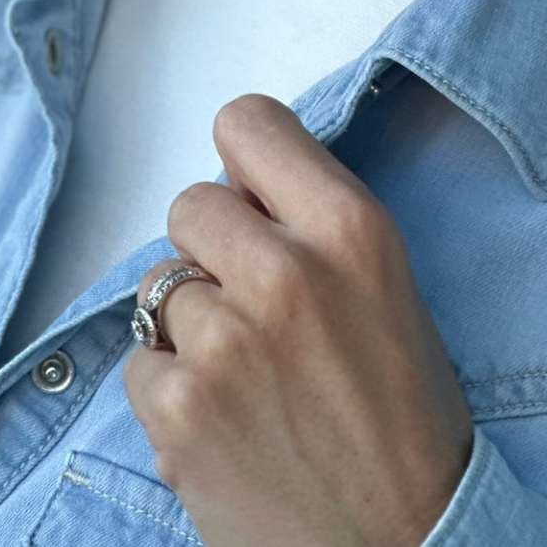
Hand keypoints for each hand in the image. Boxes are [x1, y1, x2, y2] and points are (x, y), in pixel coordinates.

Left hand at [123, 93, 473, 546]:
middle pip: (192, 203)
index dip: (243, 162)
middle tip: (255, 308)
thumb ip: (312, 224)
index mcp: (351, 228)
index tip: (253, 197)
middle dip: (213, 250)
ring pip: (160, 286)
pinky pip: (140, 362)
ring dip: (191, 326)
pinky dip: (171, 391)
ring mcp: (225, 342)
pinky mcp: (178, 410)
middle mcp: (287, 271)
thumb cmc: (405, 418)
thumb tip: (238, 185)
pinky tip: (226, 425)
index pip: (249, 122)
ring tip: (248, 379)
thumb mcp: (387, 287)